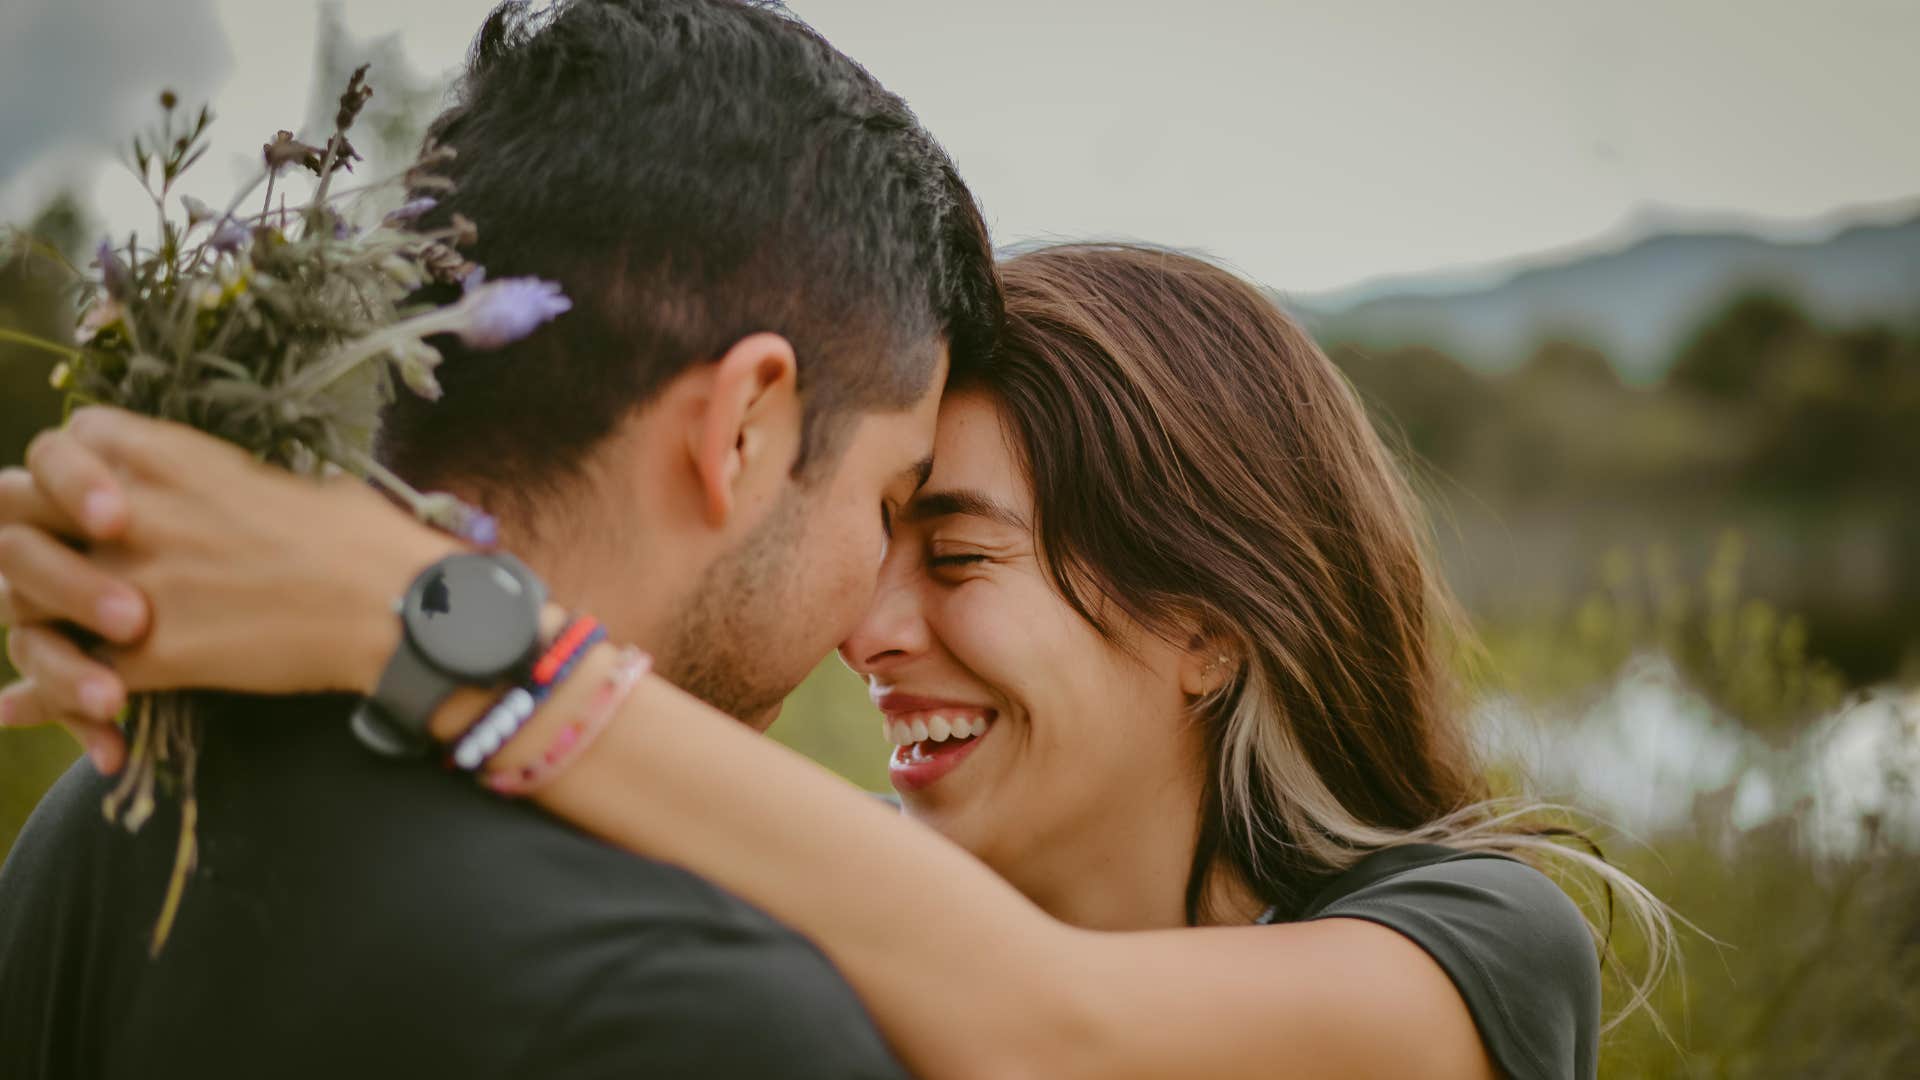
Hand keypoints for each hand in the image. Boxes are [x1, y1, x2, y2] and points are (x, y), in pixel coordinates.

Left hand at [0, 408, 461, 765]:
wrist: (390, 604)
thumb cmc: (357, 535)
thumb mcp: (269, 478)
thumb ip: (202, 482)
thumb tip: (198, 497)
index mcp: (163, 454)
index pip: (58, 445)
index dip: (57, 476)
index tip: (82, 505)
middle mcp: (131, 511)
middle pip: (9, 514)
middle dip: (15, 543)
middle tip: (37, 571)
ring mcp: (132, 583)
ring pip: (23, 601)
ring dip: (29, 626)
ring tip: (44, 647)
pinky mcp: (151, 654)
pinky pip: (65, 681)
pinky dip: (40, 701)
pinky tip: (13, 710)